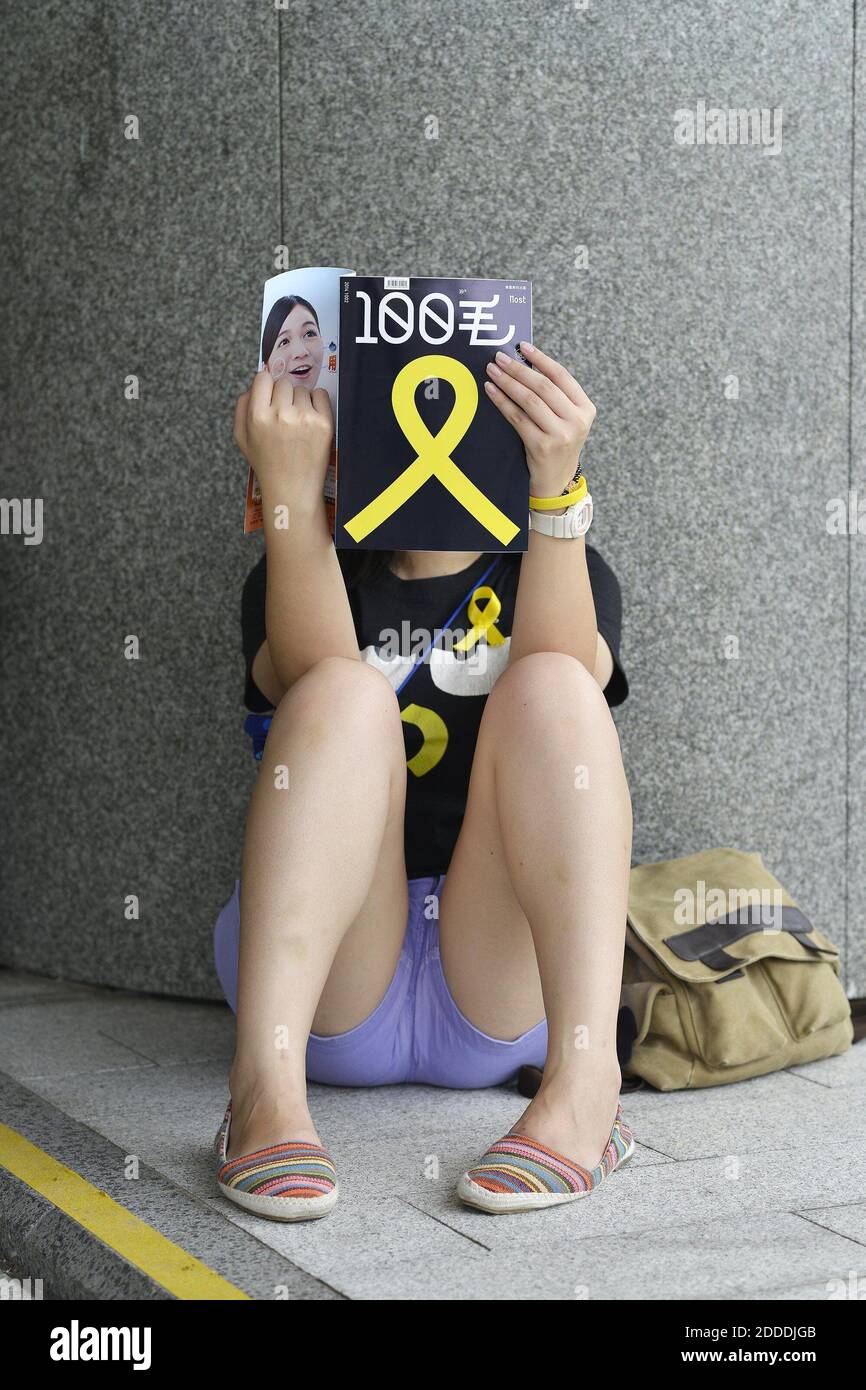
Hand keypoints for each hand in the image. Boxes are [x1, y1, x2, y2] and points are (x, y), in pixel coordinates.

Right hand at [233, 366, 333, 510]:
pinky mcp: (323, 423)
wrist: (292, 489)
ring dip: (300, 400)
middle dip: (284, 395)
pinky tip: (310, 418)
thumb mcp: (242, 438)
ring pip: (302, 389)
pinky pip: (320, 394)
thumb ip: (242, 407)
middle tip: (285, 414)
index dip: (267, 386)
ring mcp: (304, 417)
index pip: (263, 378)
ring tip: (297, 422)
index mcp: (258, 416)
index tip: (270, 395)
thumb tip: (254, 384)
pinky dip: (317, 401)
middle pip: (283, 383)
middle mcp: (280, 414)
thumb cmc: (267, 464)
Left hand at [483, 342, 595, 499]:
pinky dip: (502, 402)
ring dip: (508, 382)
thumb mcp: (566, 420)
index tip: (523, 346)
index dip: (541, 359)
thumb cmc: (557, 444)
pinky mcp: (542, 447)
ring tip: (492, 371)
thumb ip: (554, 396)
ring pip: (530, 400)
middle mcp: (577, 421)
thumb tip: (524, 364)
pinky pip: (518, 418)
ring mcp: (561, 435)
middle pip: (544, 386)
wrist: (557, 482)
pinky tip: (491, 391)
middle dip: (519, 369)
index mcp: (586, 409)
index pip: (562, 376)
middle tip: (499, 358)